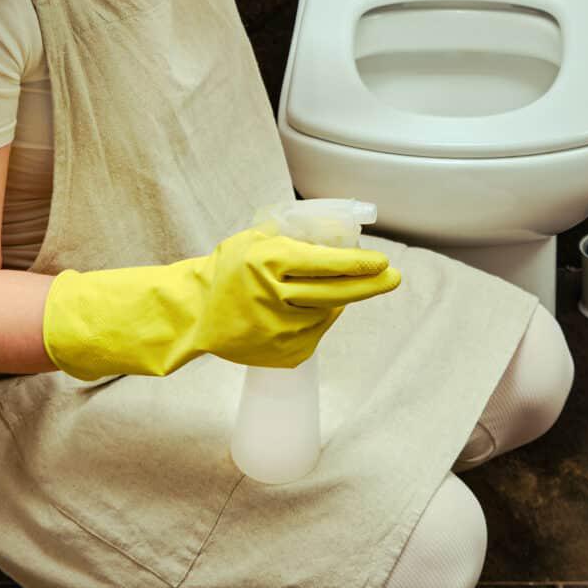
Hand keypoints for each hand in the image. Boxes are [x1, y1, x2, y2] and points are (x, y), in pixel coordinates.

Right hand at [42, 224, 400, 378]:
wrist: (194, 314)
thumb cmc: (228, 269)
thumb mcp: (256, 238)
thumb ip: (295, 235)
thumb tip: (341, 233)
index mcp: (268, 262)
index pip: (324, 263)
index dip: (357, 263)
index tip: (382, 261)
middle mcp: (274, 297)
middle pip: (335, 294)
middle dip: (369, 285)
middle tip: (392, 278)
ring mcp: (277, 330)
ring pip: (326, 314)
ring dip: (334, 301)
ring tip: (318, 290)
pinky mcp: (280, 353)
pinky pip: (313, 334)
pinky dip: (315, 321)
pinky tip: (298, 311)